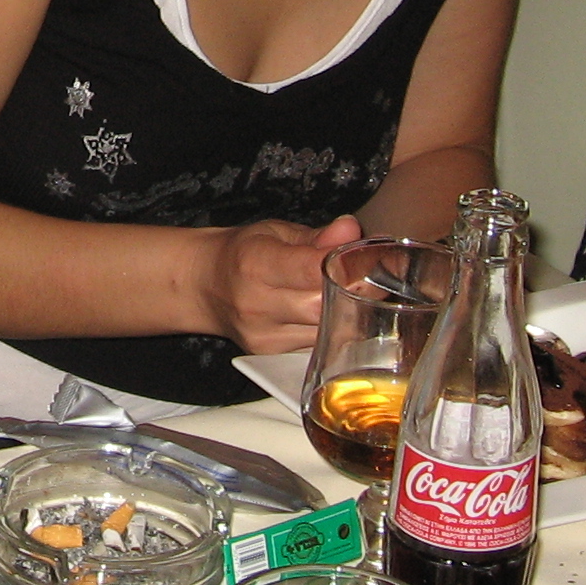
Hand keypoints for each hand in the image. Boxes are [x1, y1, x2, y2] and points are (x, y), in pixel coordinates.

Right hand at [206, 215, 362, 354]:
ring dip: (351, 314)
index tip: (376, 258)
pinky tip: (340, 315)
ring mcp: (262, 336)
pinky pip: (316, 346)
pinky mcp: (270, 355)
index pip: (312, 270)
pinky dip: (334, 331)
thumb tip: (351, 229)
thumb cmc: (243, 252)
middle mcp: (256, 304)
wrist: (205, 286)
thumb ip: (317, 236)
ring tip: (364, 294)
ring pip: (325, 331)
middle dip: (359, 292)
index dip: (351, 266)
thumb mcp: (275, 232)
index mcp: (255, 263)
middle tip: (381, 277)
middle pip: (324, 306)